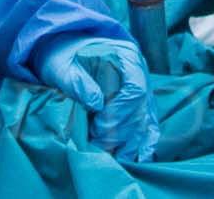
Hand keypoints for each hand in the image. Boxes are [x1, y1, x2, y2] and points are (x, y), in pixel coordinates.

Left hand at [32, 33, 159, 162]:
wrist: (66, 55)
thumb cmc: (64, 59)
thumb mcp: (63, 66)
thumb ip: (78, 83)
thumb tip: (97, 104)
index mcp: (126, 56)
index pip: (136, 88)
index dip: (120, 112)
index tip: (97, 125)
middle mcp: (140, 73)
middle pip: (141, 110)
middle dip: (120, 133)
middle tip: (96, 145)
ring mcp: (142, 89)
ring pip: (146, 122)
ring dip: (130, 143)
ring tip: (110, 157)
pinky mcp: (139, 106)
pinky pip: (149, 127)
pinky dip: (143, 144)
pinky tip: (136, 158)